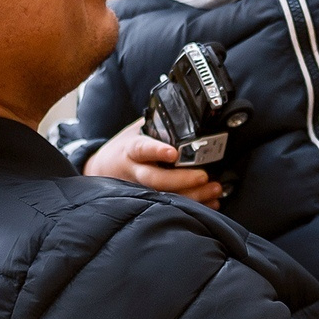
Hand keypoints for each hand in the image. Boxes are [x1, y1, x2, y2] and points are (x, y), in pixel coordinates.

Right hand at [84, 121, 223, 207]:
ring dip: (193, 195)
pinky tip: (211, 202)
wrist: (103, 170)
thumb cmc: (125, 147)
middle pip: (156, 179)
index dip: (157, 151)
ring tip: (215, 189)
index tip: (173, 152)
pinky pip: (172, 207)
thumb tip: (187, 112)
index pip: (142, 149)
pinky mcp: (149, 203)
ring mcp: (141, 190)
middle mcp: (136, 172)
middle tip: (204, 176)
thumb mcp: (137, 131)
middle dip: (181, 180)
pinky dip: (194, 206)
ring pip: (165, 197)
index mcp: (132, 150)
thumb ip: (157, 124)